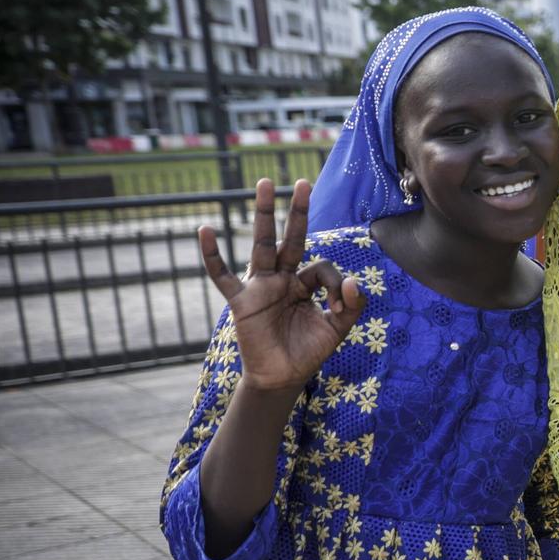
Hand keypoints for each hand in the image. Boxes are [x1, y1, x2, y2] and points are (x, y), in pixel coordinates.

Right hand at [199, 178, 364, 392]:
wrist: (282, 378)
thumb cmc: (307, 351)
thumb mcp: (337, 328)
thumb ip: (351, 305)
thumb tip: (353, 282)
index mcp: (304, 284)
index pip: (322, 267)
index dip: (335, 283)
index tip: (339, 303)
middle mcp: (281, 279)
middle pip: (290, 238)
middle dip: (297, 212)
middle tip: (303, 182)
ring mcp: (260, 286)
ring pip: (261, 245)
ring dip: (264, 215)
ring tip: (265, 184)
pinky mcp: (241, 301)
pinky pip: (223, 275)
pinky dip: (212, 255)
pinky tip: (205, 231)